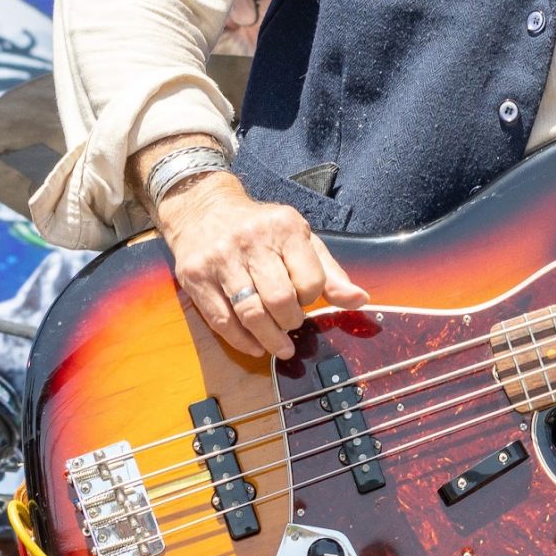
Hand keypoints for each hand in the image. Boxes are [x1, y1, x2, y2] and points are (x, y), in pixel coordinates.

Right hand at [151, 172, 367, 358]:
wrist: (204, 209)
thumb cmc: (262, 229)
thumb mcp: (300, 240)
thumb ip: (330, 272)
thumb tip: (360, 300)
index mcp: (285, 228)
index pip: (310, 280)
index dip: (311, 299)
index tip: (305, 300)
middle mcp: (252, 241)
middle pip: (279, 300)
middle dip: (290, 322)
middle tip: (292, 326)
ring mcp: (221, 259)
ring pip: (251, 314)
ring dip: (269, 339)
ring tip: (279, 347)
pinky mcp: (196, 277)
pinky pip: (222, 320)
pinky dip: (242, 340)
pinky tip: (254, 345)